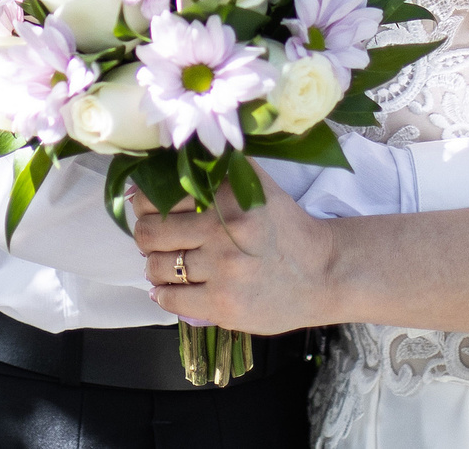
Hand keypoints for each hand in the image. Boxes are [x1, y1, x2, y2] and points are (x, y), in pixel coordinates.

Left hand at [129, 170, 337, 335]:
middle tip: (154, 239)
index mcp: (226, 197)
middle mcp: (221, 231)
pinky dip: (163, 295)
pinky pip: (171, 301)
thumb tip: (166, 160)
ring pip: (157, 268)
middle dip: (144, 236)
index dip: (144, 203)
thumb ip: (219, 168)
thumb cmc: (285, 227)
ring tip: (166, 265)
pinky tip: (171, 289)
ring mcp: (222, 272)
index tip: (147, 208)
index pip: (158, 196)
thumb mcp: (257, 186)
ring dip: (154, 267)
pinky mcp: (224, 307)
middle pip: (149, 234)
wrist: (324, 272)